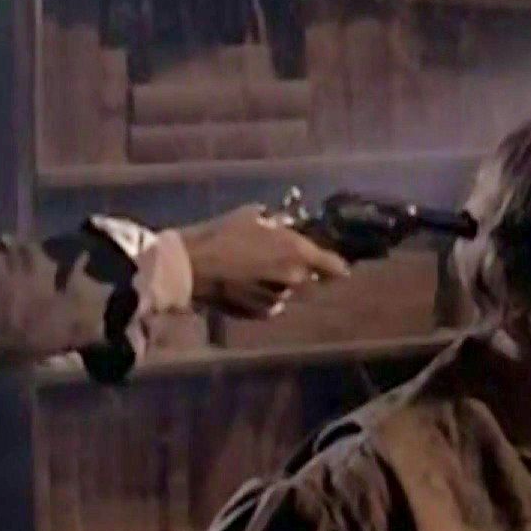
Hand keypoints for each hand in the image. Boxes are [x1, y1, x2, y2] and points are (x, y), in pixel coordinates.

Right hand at [177, 204, 349, 319]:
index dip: (337, 266)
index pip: (333, 265)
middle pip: (311, 280)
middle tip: (287, 261)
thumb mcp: (252, 216)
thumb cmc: (221, 234)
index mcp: (297, 252)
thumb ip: (277, 222)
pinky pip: (271, 305)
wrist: (190, 266)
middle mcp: (293, 279)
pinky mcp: (258, 314)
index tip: (340, 268)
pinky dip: (267, 297)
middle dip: (305, 272)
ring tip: (262, 271)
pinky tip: (249, 286)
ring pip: (290, 292)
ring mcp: (276, 299)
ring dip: (283, 284)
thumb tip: (287, 223)